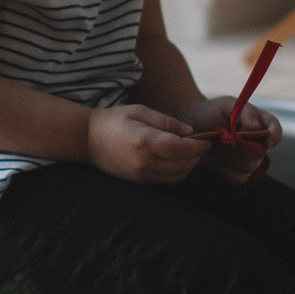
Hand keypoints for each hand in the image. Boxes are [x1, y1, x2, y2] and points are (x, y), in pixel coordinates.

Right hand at [87, 104, 212, 183]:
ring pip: (177, 176)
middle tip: (201, 145)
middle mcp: (144, 162)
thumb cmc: (114, 120)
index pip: (181, 149)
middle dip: (196, 156)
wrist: (86, 139)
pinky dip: (177, 172)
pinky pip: (165, 180)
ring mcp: (141, 174)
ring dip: (188, 166)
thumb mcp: (140, 111)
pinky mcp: (138, 181)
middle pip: (182, 165)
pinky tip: (177, 160)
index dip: (198, 146)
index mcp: (145, 141)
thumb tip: (190, 132)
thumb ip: (167, 122)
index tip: (208, 140)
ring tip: (190, 152)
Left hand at [184, 97, 282, 183]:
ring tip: (216, 146)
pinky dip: (225, 170)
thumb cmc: (212, 112)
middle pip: (260, 153)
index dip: (274, 136)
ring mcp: (249, 159)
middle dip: (238, 147)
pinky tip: (216, 160)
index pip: (275, 130)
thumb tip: (255, 126)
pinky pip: (239, 178)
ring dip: (229, 158)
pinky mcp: (237, 172)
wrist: (194, 126)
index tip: (266, 139)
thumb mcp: (227, 104)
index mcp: (260, 122)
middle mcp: (259, 142)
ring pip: (248, 167)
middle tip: (221, 138)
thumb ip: (244, 111)